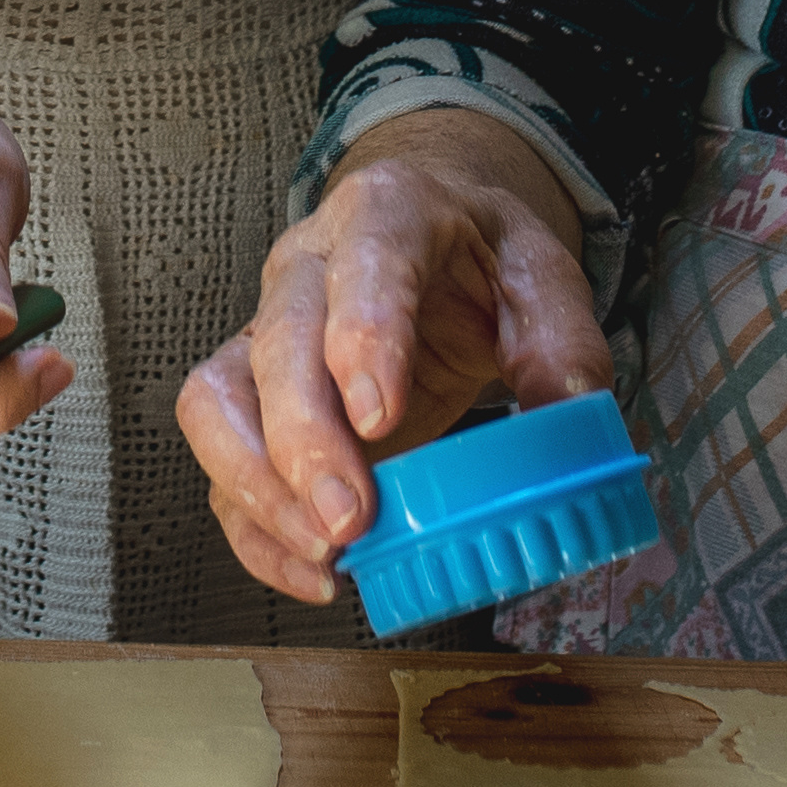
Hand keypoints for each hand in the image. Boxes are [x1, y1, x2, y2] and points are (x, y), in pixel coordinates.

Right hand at [177, 114, 612, 606]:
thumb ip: (561, 340)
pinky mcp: (253, 398)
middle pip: (278, 344)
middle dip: (303, 439)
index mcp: (385, 215)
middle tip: (351, 518)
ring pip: (216, 400)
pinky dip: (257, 526)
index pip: (363, 262)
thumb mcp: (540, 276)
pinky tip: (314, 570)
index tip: (378, 416)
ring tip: (327, 548)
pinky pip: (225, 461)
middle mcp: (307, 268)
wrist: (436, 235)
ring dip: (258, 484)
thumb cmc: (480, 257)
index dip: (363, 336)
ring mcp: (267, 331)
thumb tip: (570, 419)